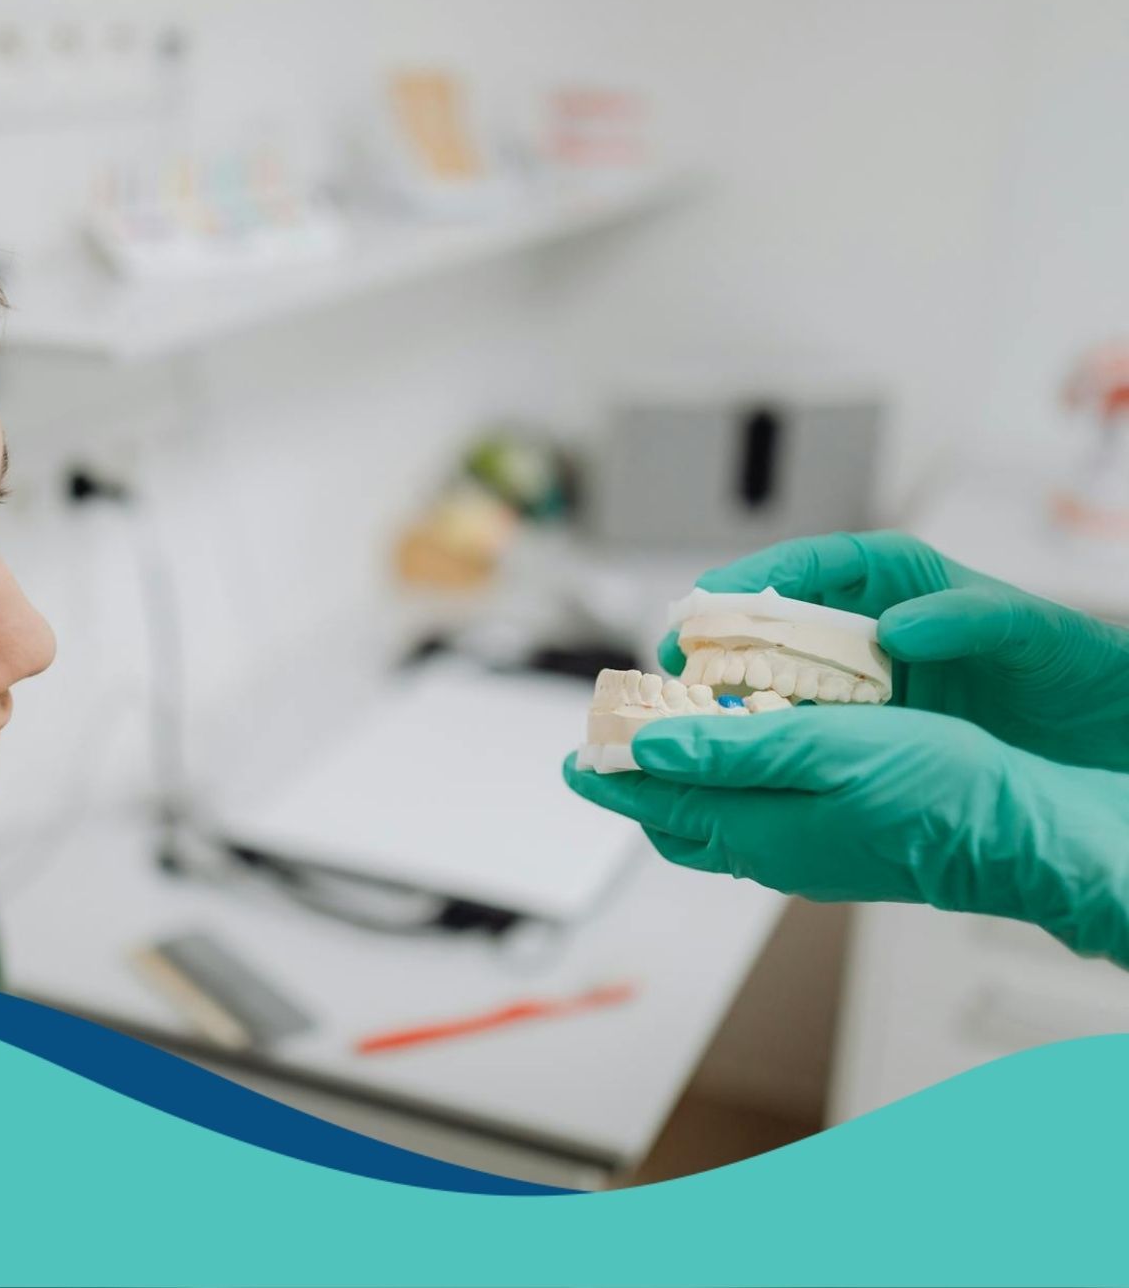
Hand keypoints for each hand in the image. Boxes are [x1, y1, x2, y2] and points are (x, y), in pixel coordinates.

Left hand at [563, 708, 1128, 964]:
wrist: (1021, 837)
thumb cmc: (939, 793)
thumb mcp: (826, 751)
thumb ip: (731, 751)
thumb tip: (650, 748)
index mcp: (759, 831)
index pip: (657, 806)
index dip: (611, 778)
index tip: (575, 754)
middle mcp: (774, 852)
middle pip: (678, 822)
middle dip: (638, 784)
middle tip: (611, 745)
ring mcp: (807, 854)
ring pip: (718, 821)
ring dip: (685, 781)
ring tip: (666, 742)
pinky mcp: (838, 844)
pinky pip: (760, 818)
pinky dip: (733, 785)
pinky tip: (747, 757)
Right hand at [656, 531, 1128, 772]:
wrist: (1104, 734)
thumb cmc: (1073, 665)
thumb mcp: (1027, 631)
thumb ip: (967, 619)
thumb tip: (900, 626)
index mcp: (897, 580)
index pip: (806, 568)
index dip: (750, 582)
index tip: (708, 602)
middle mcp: (868, 625)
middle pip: (770, 622)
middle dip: (715, 639)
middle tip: (672, 661)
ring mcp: (863, 678)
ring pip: (776, 675)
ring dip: (727, 691)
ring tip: (684, 710)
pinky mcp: (868, 726)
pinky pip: (804, 724)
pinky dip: (766, 736)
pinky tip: (736, 755)